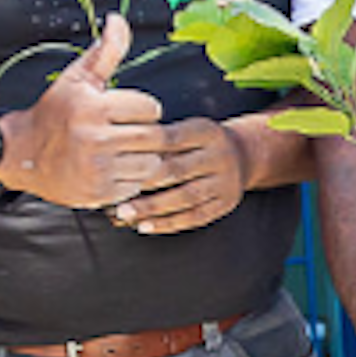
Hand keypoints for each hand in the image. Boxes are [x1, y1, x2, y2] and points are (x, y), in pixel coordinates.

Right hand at [1, 15, 182, 209]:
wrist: (20, 154)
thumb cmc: (55, 113)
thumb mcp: (77, 79)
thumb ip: (105, 52)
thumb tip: (118, 20)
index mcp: (92, 108)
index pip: (150, 108)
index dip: (142, 109)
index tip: (124, 112)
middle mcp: (94, 138)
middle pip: (155, 138)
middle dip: (146, 135)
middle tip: (127, 133)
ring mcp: (96, 168)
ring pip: (150, 164)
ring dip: (142, 159)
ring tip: (119, 152)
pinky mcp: (97, 193)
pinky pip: (136, 186)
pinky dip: (129, 180)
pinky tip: (110, 170)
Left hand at [107, 117, 247, 234]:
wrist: (241, 155)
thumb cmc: (196, 143)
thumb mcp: (184, 130)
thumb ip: (158, 140)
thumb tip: (117, 159)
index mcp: (205, 132)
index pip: (169, 140)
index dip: (141, 152)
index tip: (114, 164)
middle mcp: (219, 155)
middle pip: (178, 170)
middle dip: (144, 184)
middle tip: (114, 194)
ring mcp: (226, 181)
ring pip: (187, 197)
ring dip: (153, 208)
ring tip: (125, 214)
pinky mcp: (226, 203)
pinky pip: (196, 216)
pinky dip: (169, 223)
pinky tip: (146, 226)